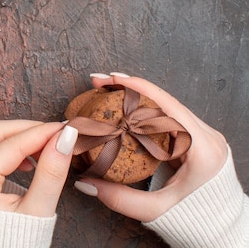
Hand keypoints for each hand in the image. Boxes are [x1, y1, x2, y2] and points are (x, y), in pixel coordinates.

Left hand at [0, 120, 77, 217]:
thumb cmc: (12, 247)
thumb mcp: (38, 212)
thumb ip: (51, 172)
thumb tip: (65, 138)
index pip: (12, 144)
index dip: (42, 132)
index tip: (66, 128)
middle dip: (27, 129)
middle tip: (56, 134)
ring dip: (14, 137)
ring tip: (43, 147)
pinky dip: (2, 148)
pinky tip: (24, 160)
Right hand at [74, 72, 228, 221]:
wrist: (224, 231)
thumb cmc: (198, 221)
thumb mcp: (155, 211)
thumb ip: (119, 198)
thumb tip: (84, 183)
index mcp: (202, 147)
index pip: (166, 105)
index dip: (136, 88)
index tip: (111, 79)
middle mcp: (206, 136)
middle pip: (164, 101)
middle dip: (131, 89)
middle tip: (100, 83)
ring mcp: (204, 137)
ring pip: (166, 107)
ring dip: (138, 98)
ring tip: (108, 91)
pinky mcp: (199, 142)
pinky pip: (169, 119)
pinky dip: (146, 112)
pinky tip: (126, 111)